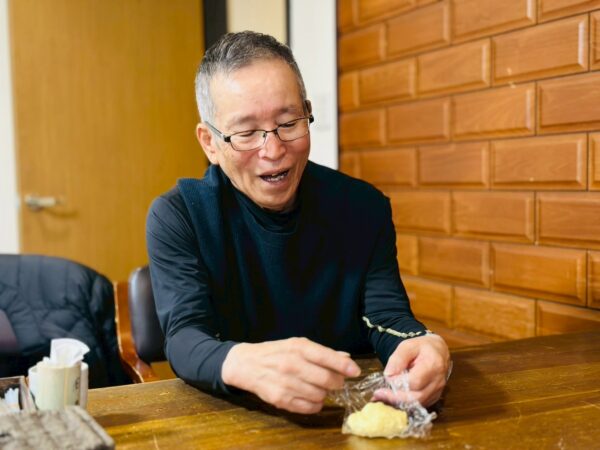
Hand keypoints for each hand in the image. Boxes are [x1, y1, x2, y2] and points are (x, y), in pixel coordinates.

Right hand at [221, 337, 360, 413]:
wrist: (246, 364)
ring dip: (325, 393)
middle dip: (337, 382)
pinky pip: (309, 407)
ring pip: (320, 395)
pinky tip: (311, 396)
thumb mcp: (297, 345)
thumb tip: (346, 358)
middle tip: (336, 381)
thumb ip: (322, 353)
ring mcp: (286, 383)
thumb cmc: (276, 352)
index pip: (328, 357)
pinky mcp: (281, 400)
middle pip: (327, 380)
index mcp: (298, 347)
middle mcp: (292, 365)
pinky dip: (315, 404)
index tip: (355, 371)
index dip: (345, 366)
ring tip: (318, 387)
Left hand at [373, 334, 450, 406]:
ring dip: (399, 402)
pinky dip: (405, 403)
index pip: (414, 381)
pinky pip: (419, 404)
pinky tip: (393, 398)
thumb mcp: (408, 346)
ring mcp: (437, 391)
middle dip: (395, 397)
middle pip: (416, 397)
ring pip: (417, 404)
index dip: (398, 382)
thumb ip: (397, 359)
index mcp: (433, 365)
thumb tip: (388, 374)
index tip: (387, 377)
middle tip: (379, 394)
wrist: (439, 351)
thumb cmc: (422, 348)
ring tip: (383, 396)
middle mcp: (438, 381)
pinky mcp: (434, 397)